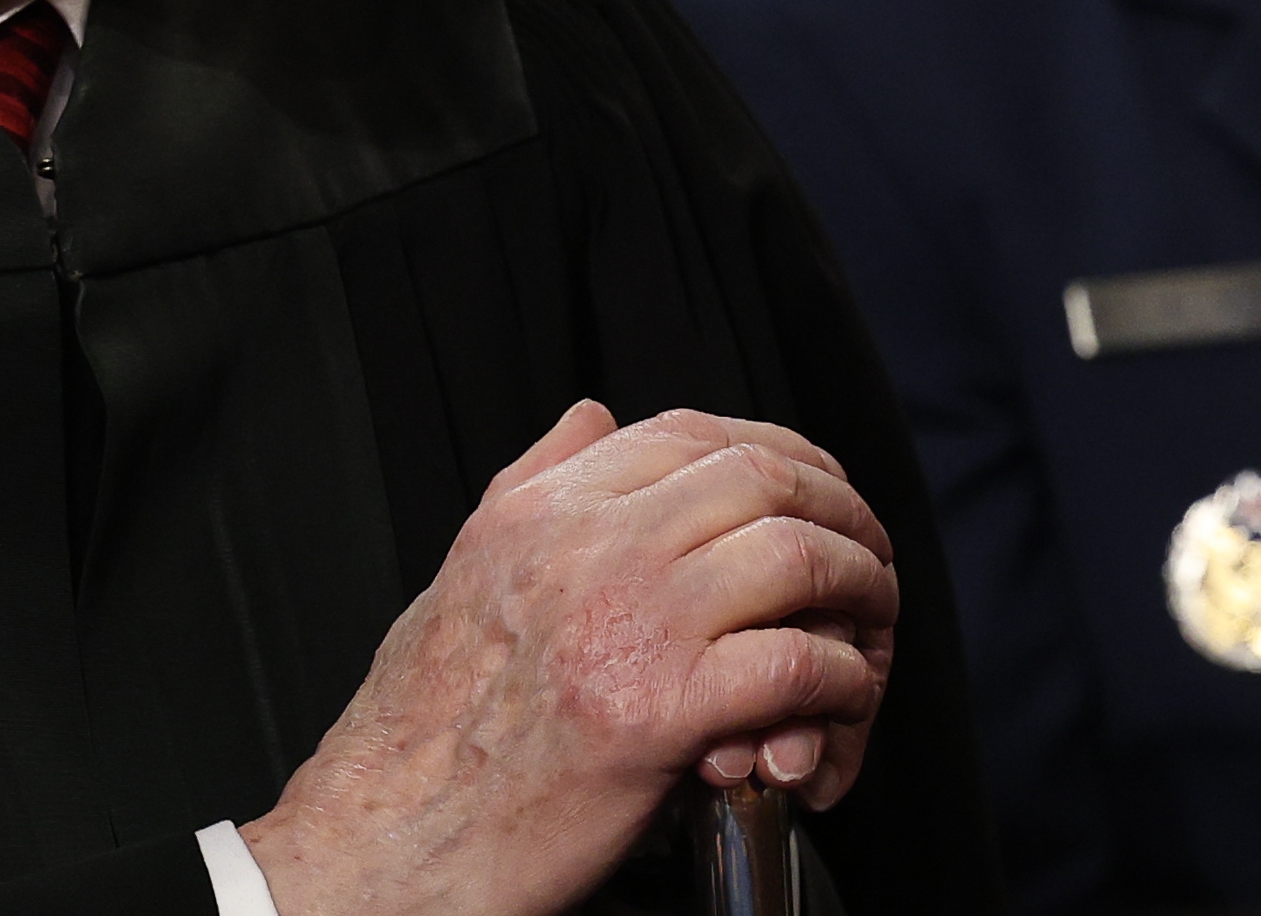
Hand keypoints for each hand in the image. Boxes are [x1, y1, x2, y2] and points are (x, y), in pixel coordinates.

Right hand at [239, 402, 896, 915]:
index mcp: (539, 510)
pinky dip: (843, 684)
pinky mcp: (659, 712)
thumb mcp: (465, 575)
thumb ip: (531, 485)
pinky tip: (836, 710)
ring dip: (862, 594)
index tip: (814, 494)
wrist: (390, 842)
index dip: (777, 452)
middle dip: (842, 514)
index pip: (689, 433)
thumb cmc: (424, 731)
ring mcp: (626, 622)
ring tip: (870, 636)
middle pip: (763, 477)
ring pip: (799, 558)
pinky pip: (797, 666)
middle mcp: (585, 545)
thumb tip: (592, 418)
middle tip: (868, 563)